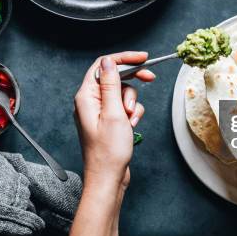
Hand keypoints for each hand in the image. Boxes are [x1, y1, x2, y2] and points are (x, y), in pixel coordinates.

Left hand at [74, 52, 154, 190]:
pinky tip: (131, 125)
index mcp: (86, 96)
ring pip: (122, 93)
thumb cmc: (108, 151)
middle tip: (150, 78)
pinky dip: (132, 113)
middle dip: (132, 81)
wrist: (108, 178)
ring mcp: (99, 111)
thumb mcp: (114, 113)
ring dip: (132, 102)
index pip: (104, 65)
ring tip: (130, 119)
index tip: (143, 58)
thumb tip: (109, 61)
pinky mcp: (108, 120)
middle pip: (115, 77)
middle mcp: (90, 101)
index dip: (124, 59)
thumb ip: (112, 84)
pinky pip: (124, 107)